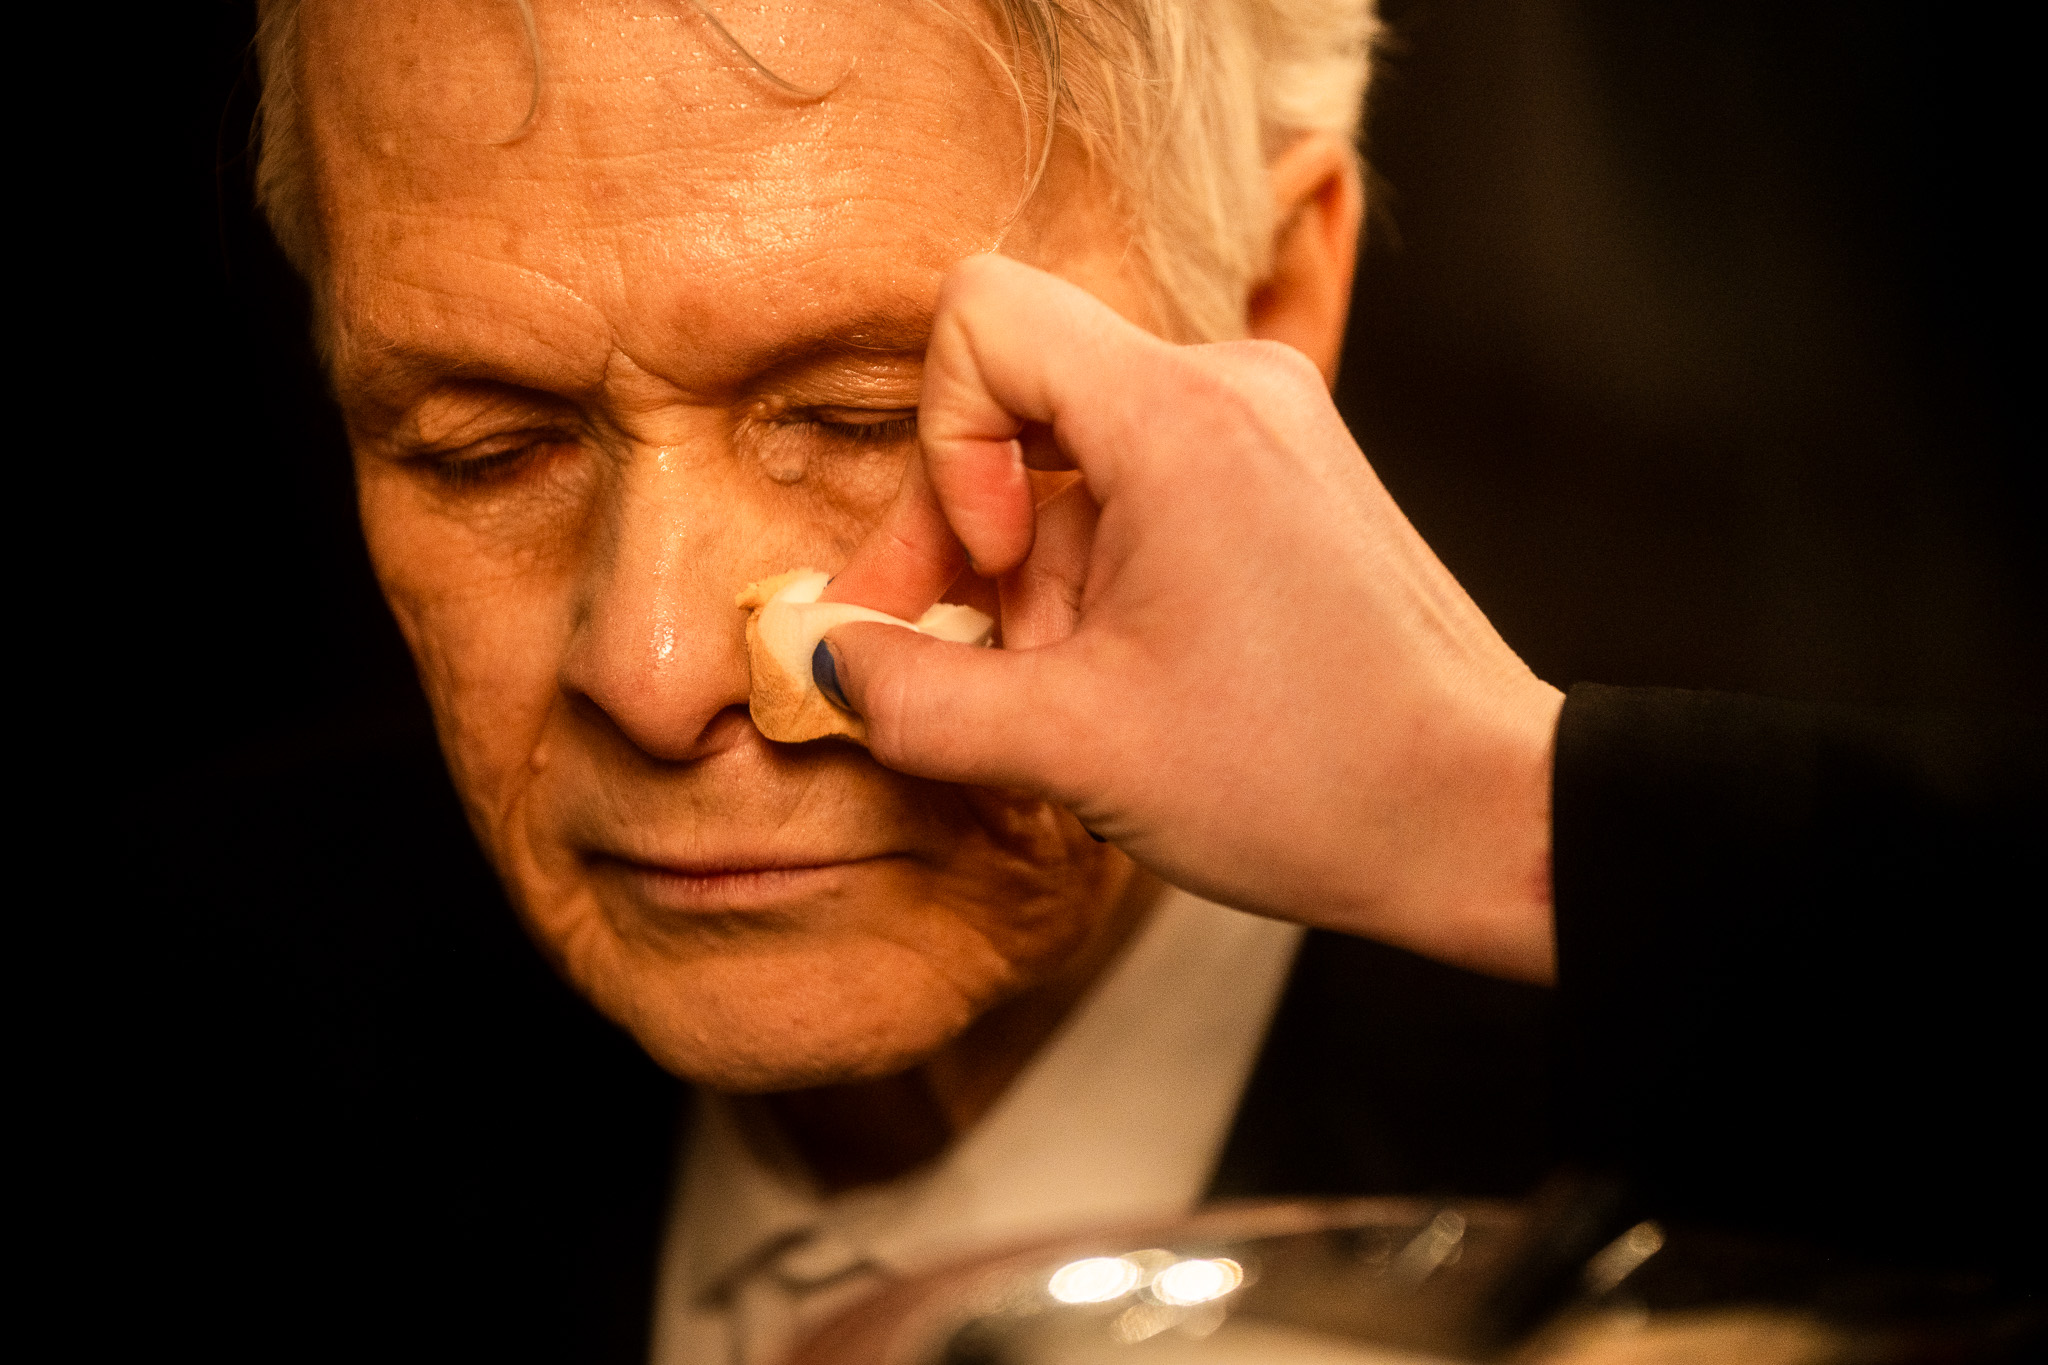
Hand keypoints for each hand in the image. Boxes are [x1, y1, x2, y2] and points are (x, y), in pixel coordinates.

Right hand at [821, 256, 1562, 983]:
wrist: (1486, 820)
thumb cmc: (1311, 779)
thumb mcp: (1077, 750)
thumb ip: (917, 697)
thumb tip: (820, 657)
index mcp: (1180, 418)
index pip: (981, 316)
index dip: (941, 442)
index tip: (989, 567)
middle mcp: (1232, 387)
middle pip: (1021, 399)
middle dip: (964, 537)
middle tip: (946, 661)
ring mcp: (1269, 429)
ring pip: (1077, 457)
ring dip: (1036, 578)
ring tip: (1069, 697)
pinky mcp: (1286, 479)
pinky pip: (1144, 488)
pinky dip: (1100, 575)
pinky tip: (1118, 679)